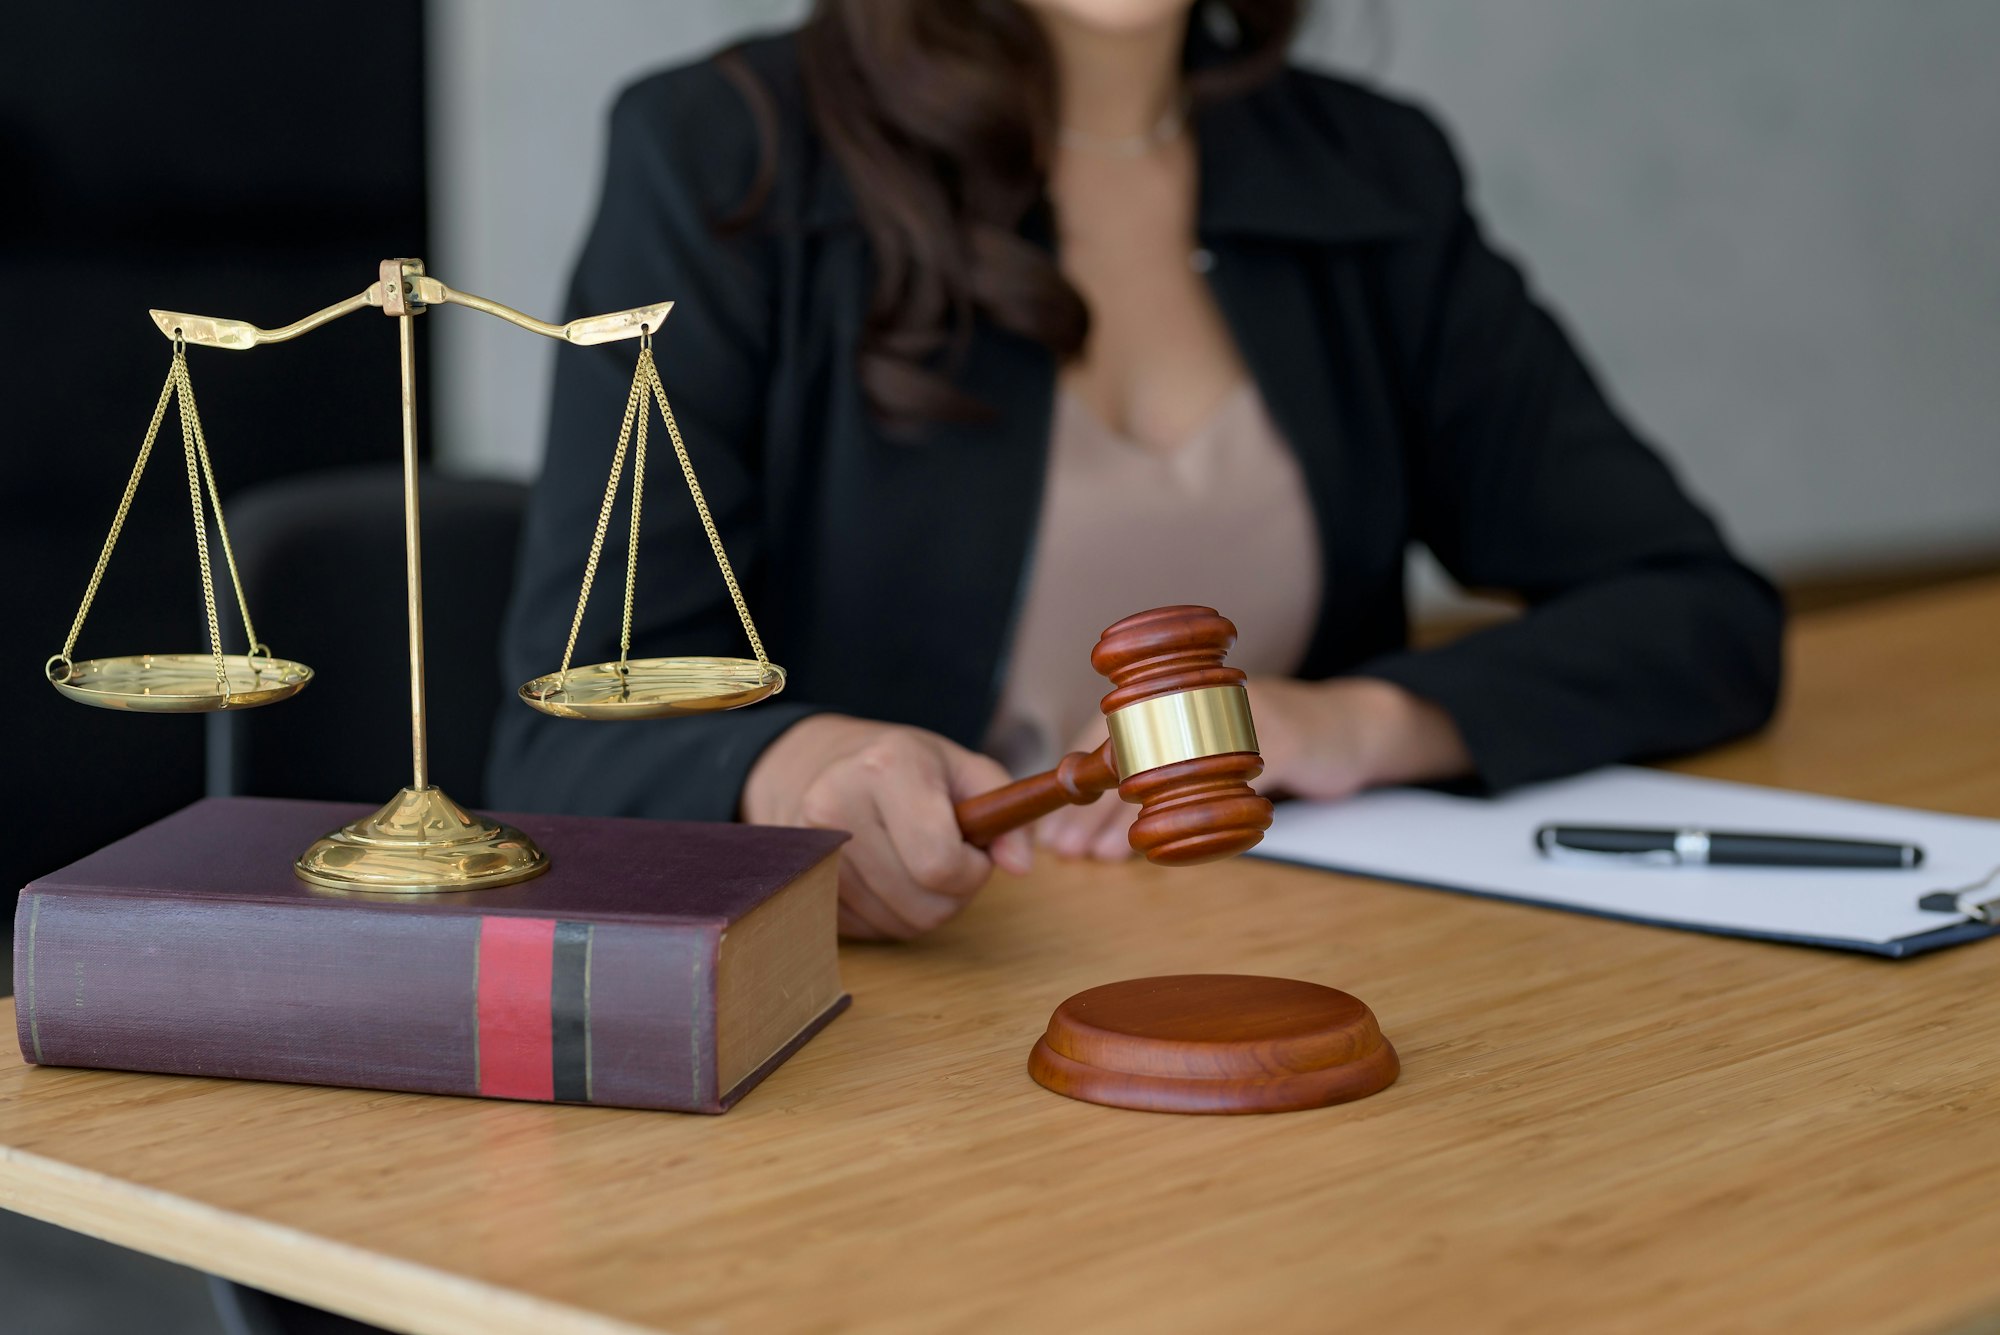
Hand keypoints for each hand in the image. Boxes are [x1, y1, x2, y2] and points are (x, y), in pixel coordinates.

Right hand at [741, 715, 1032, 940]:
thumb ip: (1006, 810)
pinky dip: (890, 914)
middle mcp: (836, 807)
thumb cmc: (901, 765)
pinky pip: (870, 932)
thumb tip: (1021, 866)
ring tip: (914, 861)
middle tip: (948, 857)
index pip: (940, 863)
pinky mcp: (801, 885)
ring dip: (924, 906)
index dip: (972, 870)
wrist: (814, 764)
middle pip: (924, 906)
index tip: (973, 849)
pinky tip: (885, 874)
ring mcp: (811, 852)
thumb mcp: (961, 767)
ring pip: (900, 926)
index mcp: (886, 768)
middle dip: (954, 893)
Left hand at [1037, 678, 1471, 861]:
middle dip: (1096, 807)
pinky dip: (1201, 821)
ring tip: (1101, 856)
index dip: (1082, 778)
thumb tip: (1095, 819)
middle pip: (1135, 752)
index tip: (1057, 822)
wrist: (1349, 725)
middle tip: (1067, 850)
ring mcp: (1246, 715)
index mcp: (1181, 693)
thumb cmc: (1270, 739)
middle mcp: (1206, 696)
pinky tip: (1173, 847)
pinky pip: (1234, 786)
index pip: (1113, 729)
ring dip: (1133, 821)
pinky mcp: (1287, 740)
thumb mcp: (1206, 744)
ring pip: (1174, 771)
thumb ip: (1159, 767)